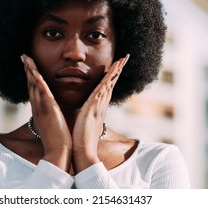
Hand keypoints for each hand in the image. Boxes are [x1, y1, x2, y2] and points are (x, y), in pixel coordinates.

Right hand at [21, 54, 71, 171]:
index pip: (34, 90)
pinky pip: (41, 91)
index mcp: (40, 111)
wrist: (58, 152)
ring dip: (30, 70)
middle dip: (28, 69)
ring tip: (27, 58)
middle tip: (24, 56)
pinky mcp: (48, 109)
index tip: (29, 66)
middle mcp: (38, 107)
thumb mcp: (53, 125)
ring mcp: (41, 108)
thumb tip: (54, 111)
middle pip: (31, 84)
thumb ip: (52, 116)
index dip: (31, 77)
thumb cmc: (58, 141)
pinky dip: (37, 80)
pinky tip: (35, 71)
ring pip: (34, 85)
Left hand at [72, 54, 128, 172]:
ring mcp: (98, 105)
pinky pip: (101, 90)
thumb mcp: (86, 121)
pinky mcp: (93, 107)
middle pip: (111, 83)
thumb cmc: (82, 138)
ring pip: (108, 84)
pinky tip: (110, 72)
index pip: (107, 88)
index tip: (117, 66)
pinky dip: (107, 80)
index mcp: (98, 107)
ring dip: (115, 72)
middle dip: (118, 70)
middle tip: (125, 58)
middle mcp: (101, 104)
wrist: (83, 150)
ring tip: (121, 60)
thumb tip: (87, 111)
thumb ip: (88, 114)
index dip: (112, 76)